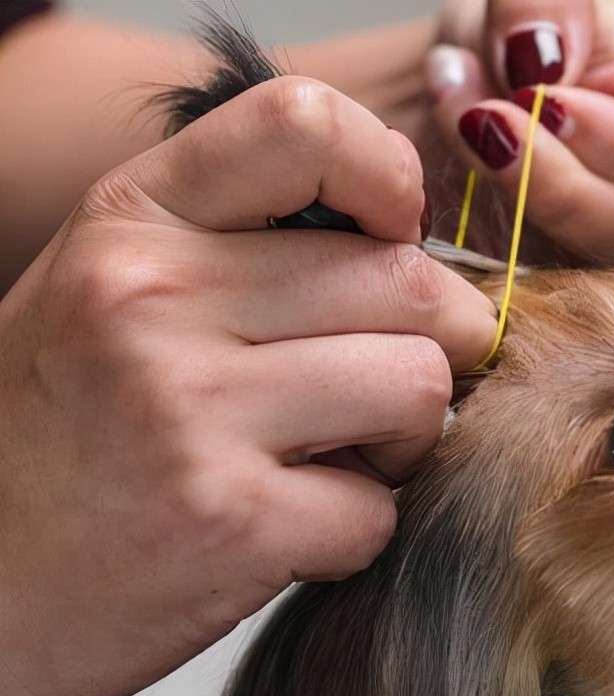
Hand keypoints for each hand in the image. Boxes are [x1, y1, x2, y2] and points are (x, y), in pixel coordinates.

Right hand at [0, 77, 494, 695]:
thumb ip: (242, 250)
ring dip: (406, 437)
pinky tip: (291, 532)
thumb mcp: (112, 295)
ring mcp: (189, 410)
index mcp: (132, 222)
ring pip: (419, 385)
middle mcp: (154, 297)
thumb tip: (409, 243)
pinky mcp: (229, 523)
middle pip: (408, 281)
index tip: (395, 235)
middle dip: (434, 344)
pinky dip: (356, 530)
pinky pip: (380, 509)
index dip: (390, 177)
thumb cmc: (59, 440)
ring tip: (338, 460)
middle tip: (382, 391)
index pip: (306, 125)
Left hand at [426, 0, 613, 267]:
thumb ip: (545, 3)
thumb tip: (538, 57)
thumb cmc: (569, 41)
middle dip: (560, 180)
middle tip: (477, 118)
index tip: (538, 103)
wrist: (534, 92)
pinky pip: (587, 294)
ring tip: (466, 125)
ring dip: (528, 205)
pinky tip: (474, 178)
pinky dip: (521, 242)